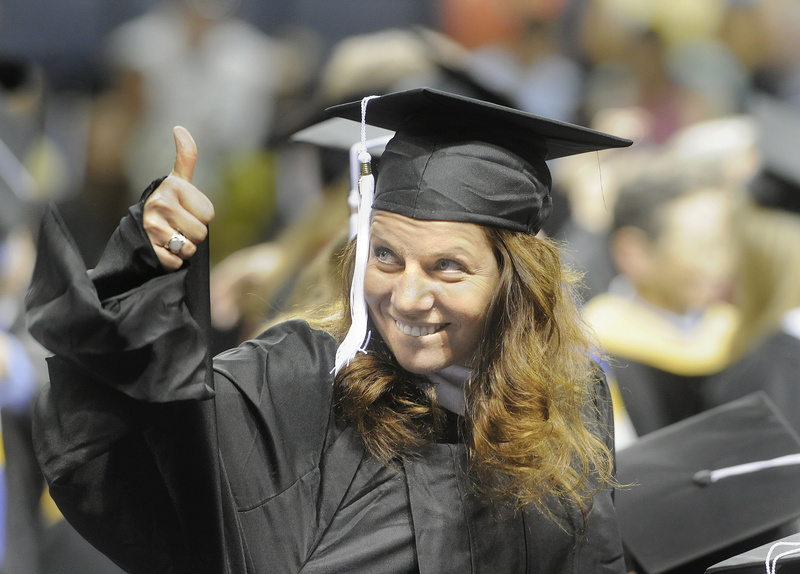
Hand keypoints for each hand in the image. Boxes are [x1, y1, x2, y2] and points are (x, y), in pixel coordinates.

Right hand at [143, 126, 214, 269]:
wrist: (139, 228)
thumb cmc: (168, 203)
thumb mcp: (178, 180)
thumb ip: (185, 157)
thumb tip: (179, 128)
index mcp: (171, 187)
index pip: (209, 215)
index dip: (202, 216)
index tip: (186, 209)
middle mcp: (159, 204)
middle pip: (201, 233)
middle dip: (194, 234)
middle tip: (178, 226)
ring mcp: (151, 227)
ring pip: (190, 249)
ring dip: (185, 249)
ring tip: (171, 237)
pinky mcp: (148, 249)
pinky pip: (176, 262)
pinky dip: (174, 261)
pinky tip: (163, 249)